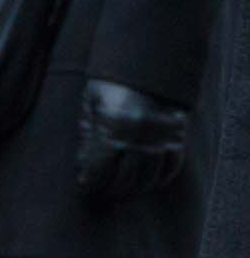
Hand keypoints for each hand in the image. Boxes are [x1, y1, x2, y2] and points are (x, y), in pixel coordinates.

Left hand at [75, 78, 187, 200]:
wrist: (147, 61)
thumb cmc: (110, 80)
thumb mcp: (90, 102)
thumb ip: (86, 134)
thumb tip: (82, 165)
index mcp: (112, 127)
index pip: (100, 168)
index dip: (91, 182)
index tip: (84, 188)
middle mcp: (138, 137)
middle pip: (125, 178)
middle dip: (111, 191)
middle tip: (101, 195)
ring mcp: (159, 138)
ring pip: (149, 178)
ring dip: (135, 190)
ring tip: (121, 194)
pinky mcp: (176, 136)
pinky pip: (171, 167)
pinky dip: (159, 180)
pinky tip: (148, 183)